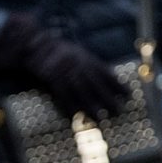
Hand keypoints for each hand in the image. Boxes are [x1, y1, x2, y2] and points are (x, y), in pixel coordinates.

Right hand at [0, 13, 128, 116]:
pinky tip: (75, 117)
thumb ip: (88, 62)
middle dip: (110, 100)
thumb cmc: (54, 48)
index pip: (108, 74)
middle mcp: (80, 66)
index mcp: (88, 58)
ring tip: (100, 119)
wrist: (33, 43)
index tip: (128, 96)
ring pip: (83, 94)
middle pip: (98, 86)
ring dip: (92, 108)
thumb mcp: (75, 50)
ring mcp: (67, 73)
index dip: (119, 85)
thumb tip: (102, 74)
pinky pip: (63, 96)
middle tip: (118, 112)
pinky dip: (70, 108)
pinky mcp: (53, 80)